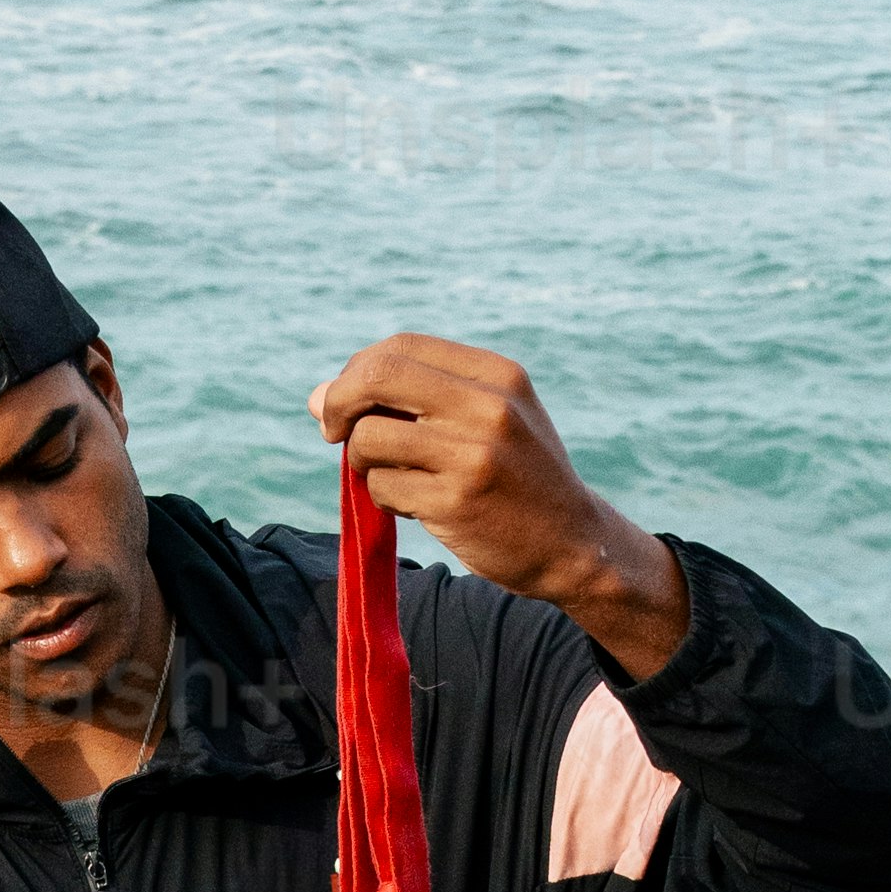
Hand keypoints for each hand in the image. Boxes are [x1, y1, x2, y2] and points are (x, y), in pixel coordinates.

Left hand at [309, 337, 688, 679]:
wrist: (572, 544)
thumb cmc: (517, 477)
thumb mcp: (492, 418)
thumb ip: (418, 399)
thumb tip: (317, 398)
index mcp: (499, 375)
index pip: (402, 347)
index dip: (358, 370)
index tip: (347, 401)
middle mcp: (489, 407)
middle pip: (377, 376)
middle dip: (339, 402)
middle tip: (332, 431)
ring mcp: (473, 455)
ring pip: (370, 437)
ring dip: (362, 460)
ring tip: (391, 475)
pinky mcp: (456, 502)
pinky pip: (382, 487)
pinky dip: (384, 497)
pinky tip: (415, 505)